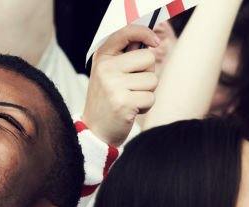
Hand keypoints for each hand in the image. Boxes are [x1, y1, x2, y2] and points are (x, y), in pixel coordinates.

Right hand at [82, 24, 159, 147]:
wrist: (94, 132)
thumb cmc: (107, 101)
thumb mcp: (108, 74)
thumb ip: (125, 57)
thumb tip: (151, 42)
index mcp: (102, 58)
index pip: (126, 32)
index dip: (144, 33)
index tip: (153, 42)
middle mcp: (106, 69)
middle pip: (148, 58)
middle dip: (147, 73)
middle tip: (131, 87)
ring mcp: (113, 86)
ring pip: (152, 79)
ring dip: (146, 92)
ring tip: (129, 99)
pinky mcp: (123, 103)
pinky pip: (151, 97)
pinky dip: (145, 106)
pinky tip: (131, 110)